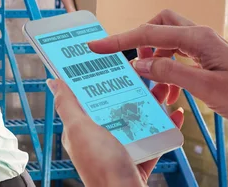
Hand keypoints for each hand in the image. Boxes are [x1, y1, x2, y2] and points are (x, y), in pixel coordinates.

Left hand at [47, 78, 183, 186]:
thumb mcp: (80, 130)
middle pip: (113, 106)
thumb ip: (67, 105)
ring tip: (163, 90)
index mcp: (80, 130)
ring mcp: (119, 151)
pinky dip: (165, 127)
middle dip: (129, 88)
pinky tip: (175, 115)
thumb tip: (53, 82)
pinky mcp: (139, 162)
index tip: (107, 61)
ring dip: (150, 104)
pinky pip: (154, 140)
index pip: (84, 98)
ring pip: (136, 121)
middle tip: (143, 72)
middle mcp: (98, 139)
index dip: (93, 79)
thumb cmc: (102, 167)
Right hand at [88, 9, 227, 127]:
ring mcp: (204, 47)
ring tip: (152, 84)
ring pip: (167, 40)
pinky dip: (166, 69)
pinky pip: (178, 55)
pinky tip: (170, 92)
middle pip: (159, 24)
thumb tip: (137, 65)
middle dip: (140, 40)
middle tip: (130, 62)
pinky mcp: (206, 59)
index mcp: (198, 39)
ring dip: (154, 59)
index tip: (95, 47)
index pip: (148, 35)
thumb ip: (168, 73)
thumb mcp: (204, 88)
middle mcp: (200, 36)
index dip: (119, 41)